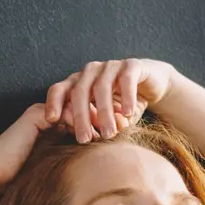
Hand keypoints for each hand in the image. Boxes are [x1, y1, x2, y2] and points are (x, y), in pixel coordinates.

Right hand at [0, 59, 179, 191]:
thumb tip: (99, 174)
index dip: (106, 120)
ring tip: (117, 123)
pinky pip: (66, 111)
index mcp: (53, 125)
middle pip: (84, 106)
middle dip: (106, 112)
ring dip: (99, 114)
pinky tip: (98, 129)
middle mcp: (49, 114)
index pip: (85, 115)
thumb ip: (73, 163)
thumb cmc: (21, 178)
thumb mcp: (55, 169)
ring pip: (78, 106)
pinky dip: (83, 118)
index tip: (126, 129)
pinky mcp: (37, 115)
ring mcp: (43, 112)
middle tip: (127, 120)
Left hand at [46, 58, 178, 142]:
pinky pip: (126, 79)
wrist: (152, 86)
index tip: (51, 120)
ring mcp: (110, 66)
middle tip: (83, 139)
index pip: (59, 89)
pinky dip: (126, 97)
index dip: (53, 103)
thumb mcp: (106, 118)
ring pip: (101, 88)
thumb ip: (96, 126)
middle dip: (80, 117)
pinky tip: (128, 114)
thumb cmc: (123, 105)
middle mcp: (91, 71)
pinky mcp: (131, 65)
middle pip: (79, 92)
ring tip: (108, 133)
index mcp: (78, 82)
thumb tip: (89, 139)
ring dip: (104, 113)